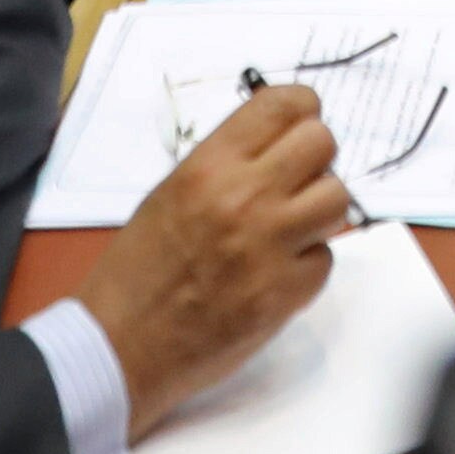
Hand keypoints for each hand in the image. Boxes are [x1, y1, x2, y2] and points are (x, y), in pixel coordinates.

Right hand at [73, 85, 352, 428]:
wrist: (118, 349)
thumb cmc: (134, 273)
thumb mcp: (169, 196)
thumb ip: (226, 166)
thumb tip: (277, 149)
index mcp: (208, 167)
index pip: (282, 104)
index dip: (301, 110)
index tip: (297, 127)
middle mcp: (244, 197)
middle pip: (322, 142)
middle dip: (314, 160)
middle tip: (294, 184)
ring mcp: (269, 247)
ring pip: (336, 197)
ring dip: (318, 211)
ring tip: (289, 230)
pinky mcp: (285, 294)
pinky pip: (324, 258)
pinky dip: (307, 265)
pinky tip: (275, 274)